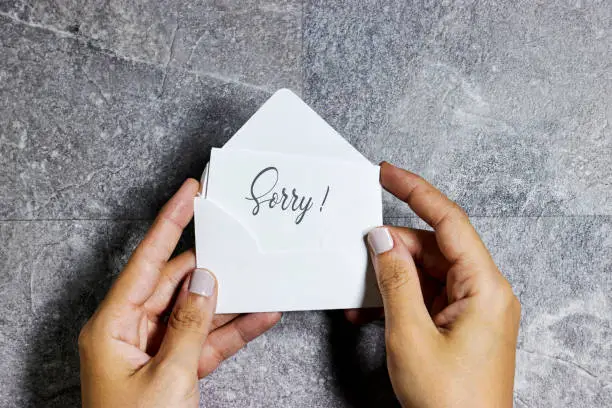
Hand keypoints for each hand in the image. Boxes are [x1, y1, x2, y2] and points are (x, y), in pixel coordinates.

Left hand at [79, 179, 280, 407]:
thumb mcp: (168, 376)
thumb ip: (190, 324)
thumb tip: (205, 281)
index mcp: (113, 325)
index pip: (145, 261)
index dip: (169, 223)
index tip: (190, 193)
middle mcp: (131, 330)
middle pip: (174, 284)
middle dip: (210, 266)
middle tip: (238, 243)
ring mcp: (155, 349)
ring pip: (196, 311)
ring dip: (228, 301)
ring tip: (258, 279)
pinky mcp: (175, 368)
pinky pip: (207, 340)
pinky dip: (233, 330)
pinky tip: (260, 317)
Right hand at [350, 162, 519, 407]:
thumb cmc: (449, 401)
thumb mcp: (410, 335)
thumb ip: (395, 280)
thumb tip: (381, 239)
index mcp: (484, 287)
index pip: (450, 220)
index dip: (416, 191)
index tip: (387, 174)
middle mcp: (484, 292)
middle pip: (434, 247)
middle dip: (394, 246)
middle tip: (360, 248)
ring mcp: (472, 308)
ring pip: (427, 271)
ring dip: (391, 276)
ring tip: (361, 289)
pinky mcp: (460, 323)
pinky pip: (426, 295)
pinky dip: (398, 298)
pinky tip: (370, 309)